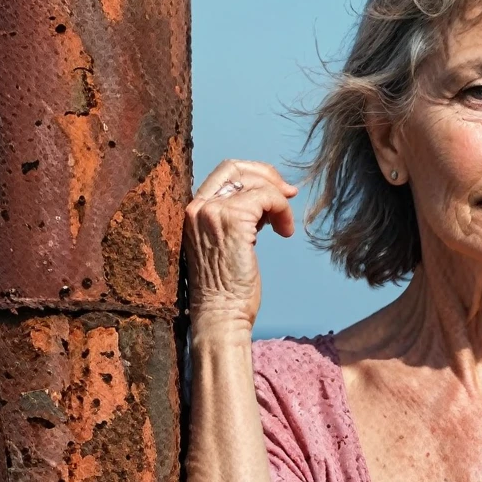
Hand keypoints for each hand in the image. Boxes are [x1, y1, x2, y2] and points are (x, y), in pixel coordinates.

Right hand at [184, 160, 297, 336]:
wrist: (220, 314)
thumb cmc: (226, 288)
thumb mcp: (226, 244)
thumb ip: (236, 218)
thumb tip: (265, 200)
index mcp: (192, 210)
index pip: (223, 172)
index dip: (254, 175)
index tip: (276, 191)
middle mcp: (198, 206)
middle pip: (236, 167)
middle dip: (268, 176)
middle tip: (289, 195)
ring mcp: (212, 212)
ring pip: (256, 184)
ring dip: (279, 200)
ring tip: (284, 226)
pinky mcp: (233, 220)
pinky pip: (267, 198)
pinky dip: (282, 211)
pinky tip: (285, 233)